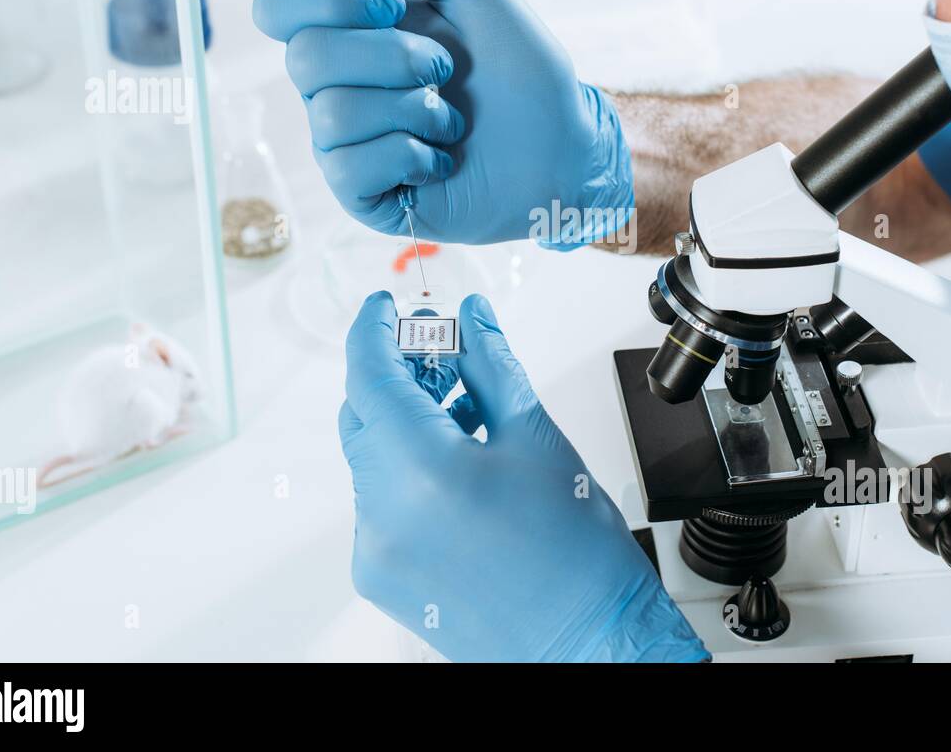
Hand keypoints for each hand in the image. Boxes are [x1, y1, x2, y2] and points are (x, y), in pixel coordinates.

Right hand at [252, 0, 632, 247]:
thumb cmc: (522, 73)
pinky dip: (410, 156)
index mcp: (352, 33)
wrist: (563, 149)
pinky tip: (439, 160)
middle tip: (444, 70)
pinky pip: (349, 167)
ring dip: (413, 111)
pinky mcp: (362, 194)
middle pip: (305, 58)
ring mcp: (345, 144)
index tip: (390, 4)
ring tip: (451, 122)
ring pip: (332, 114)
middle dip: (392, 58)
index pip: (279, 5)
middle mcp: (336, 86)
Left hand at [338, 291, 707, 661]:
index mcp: (420, 470)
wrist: (587, 644)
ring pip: (372, 457)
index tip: (387, 307)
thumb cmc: (576, 555)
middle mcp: (383, 513)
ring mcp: (376, 550)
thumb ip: (491, 366)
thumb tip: (471, 319)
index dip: (374, 329)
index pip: (368, 374)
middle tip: (442, 352)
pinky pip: (380, 501)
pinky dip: (407, 470)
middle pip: (364, 414)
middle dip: (398, 375)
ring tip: (465, 409)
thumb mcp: (536, 438)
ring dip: (406, 422)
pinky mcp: (381, 576)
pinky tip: (457, 461)